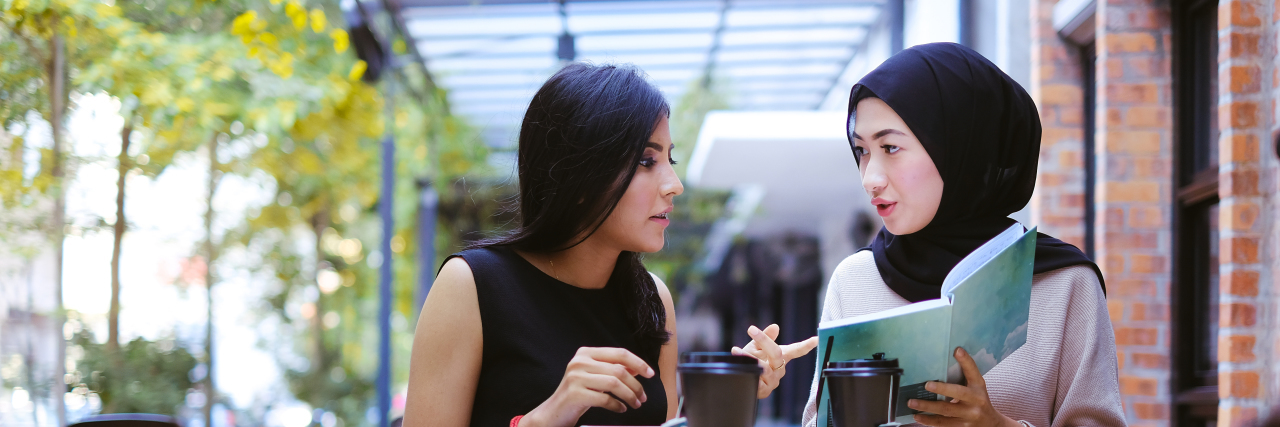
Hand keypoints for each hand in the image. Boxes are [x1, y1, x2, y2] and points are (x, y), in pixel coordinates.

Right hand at [521, 347, 653, 426]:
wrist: (555, 411)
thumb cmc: (578, 393)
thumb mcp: (596, 377)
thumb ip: (614, 369)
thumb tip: (639, 367)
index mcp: (586, 353)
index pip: (619, 353)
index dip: (638, 362)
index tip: (650, 373)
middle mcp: (579, 362)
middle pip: (618, 370)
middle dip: (636, 385)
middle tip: (643, 396)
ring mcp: (576, 378)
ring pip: (614, 384)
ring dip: (630, 396)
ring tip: (635, 403)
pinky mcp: (575, 394)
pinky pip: (605, 399)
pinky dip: (617, 405)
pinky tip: (621, 409)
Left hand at [730, 324, 818, 398]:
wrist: (738, 379)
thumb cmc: (750, 360)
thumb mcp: (755, 346)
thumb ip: (765, 338)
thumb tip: (775, 327)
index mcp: (781, 356)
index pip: (796, 350)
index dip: (806, 345)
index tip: (816, 339)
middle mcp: (780, 369)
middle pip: (777, 353)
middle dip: (764, 341)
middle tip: (752, 329)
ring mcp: (773, 380)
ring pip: (764, 368)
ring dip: (749, 358)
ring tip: (737, 351)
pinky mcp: (765, 390)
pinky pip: (756, 379)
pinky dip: (746, 370)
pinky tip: (741, 367)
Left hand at [908, 347, 1020, 426]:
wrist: (991, 424)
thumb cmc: (979, 401)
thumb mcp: (977, 387)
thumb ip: (966, 374)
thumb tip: (951, 354)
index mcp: (979, 388)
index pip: (973, 372)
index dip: (966, 361)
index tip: (957, 350)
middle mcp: (975, 402)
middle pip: (957, 393)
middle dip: (941, 389)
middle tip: (926, 384)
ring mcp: (969, 417)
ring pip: (946, 412)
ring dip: (927, 408)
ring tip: (912, 403)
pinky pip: (943, 424)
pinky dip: (929, 421)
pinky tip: (917, 417)